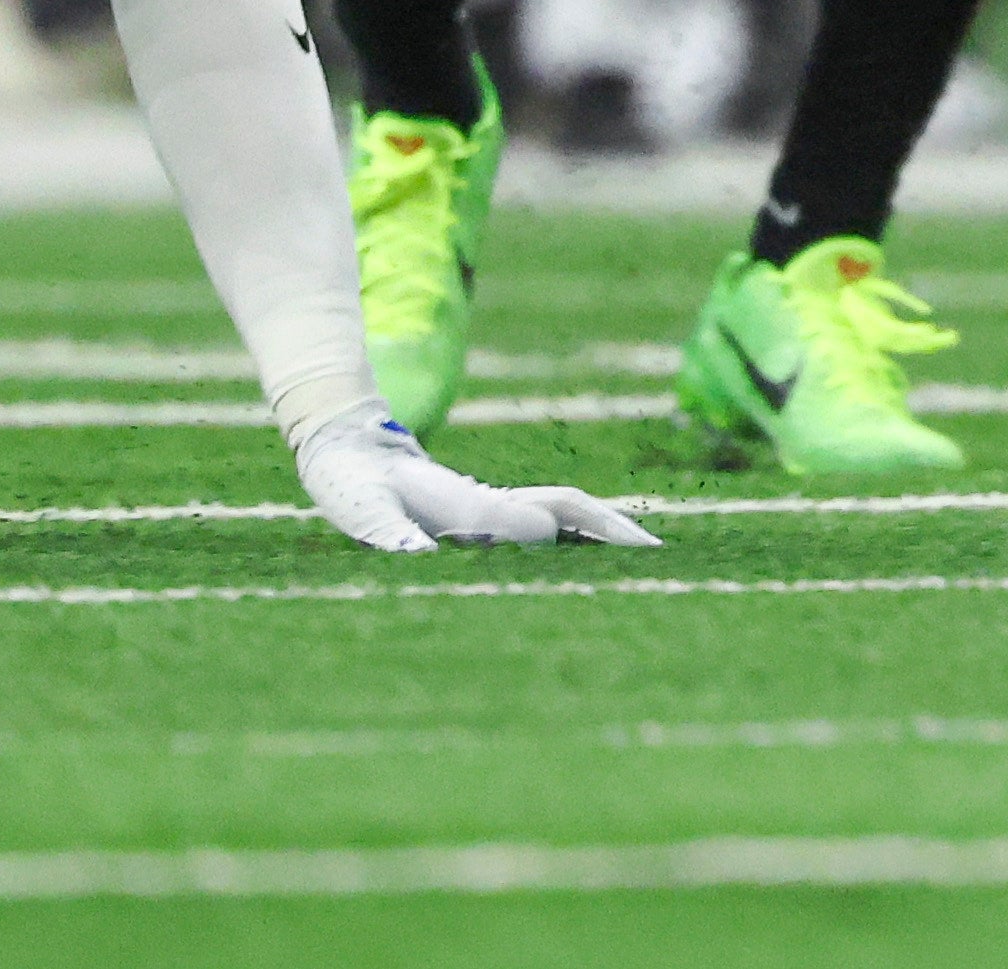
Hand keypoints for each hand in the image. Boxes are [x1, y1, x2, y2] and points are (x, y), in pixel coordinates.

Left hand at [287, 403, 650, 554]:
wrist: (350, 446)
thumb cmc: (354, 485)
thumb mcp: (366, 512)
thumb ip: (393, 535)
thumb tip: (420, 560)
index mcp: (469, 506)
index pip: (527, 524)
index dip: (554, 539)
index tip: (600, 553)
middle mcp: (494, 503)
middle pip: (569, 507)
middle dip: (611, 528)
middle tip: (657, 553)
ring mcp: (497, 505)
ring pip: (566, 511)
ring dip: (604, 530)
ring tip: (643, 556)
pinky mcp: (491, 512)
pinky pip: (550, 521)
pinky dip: (581, 535)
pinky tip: (591, 558)